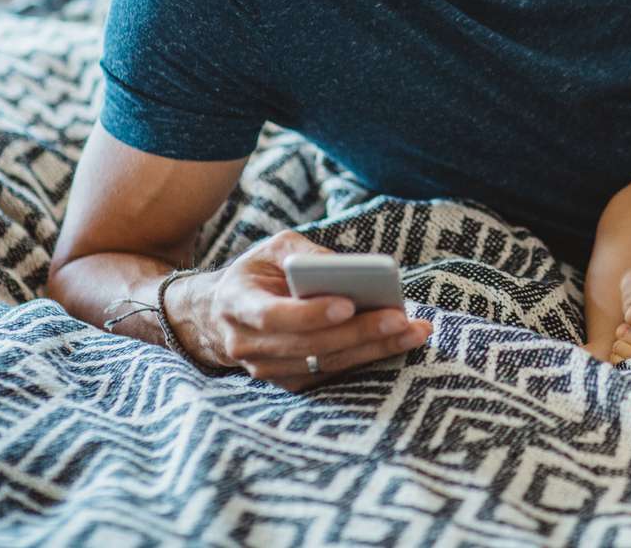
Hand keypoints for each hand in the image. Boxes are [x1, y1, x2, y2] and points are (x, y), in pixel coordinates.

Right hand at [167, 230, 431, 390]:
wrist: (218, 315)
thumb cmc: (256, 273)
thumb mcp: (273, 249)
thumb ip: (306, 254)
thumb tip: (349, 268)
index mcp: (237, 304)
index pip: (274, 315)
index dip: (310, 313)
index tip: (348, 304)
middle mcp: (247, 344)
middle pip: (309, 344)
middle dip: (359, 332)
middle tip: (400, 318)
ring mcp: (265, 369)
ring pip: (324, 363)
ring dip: (372, 349)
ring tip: (413, 331)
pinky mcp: (287, 381)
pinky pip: (330, 374)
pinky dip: (366, 359)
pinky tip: (398, 343)